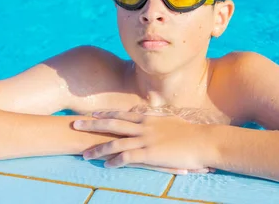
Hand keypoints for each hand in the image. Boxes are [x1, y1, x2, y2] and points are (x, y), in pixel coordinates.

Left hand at [72, 111, 214, 172]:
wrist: (203, 141)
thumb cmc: (191, 133)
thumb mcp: (172, 121)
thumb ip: (157, 120)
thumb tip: (148, 117)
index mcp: (149, 118)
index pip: (122, 114)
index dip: (106, 114)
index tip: (93, 114)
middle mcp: (144, 126)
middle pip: (112, 124)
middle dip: (92, 124)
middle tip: (75, 124)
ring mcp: (146, 140)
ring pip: (115, 142)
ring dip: (98, 148)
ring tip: (84, 153)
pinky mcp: (150, 154)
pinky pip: (127, 157)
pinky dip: (114, 161)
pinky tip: (106, 165)